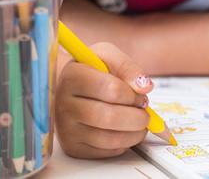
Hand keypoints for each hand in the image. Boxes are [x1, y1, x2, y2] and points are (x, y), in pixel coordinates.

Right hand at [54, 42, 153, 157]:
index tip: (140, 94)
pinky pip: (106, 151)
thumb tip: (144, 86)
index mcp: (72, 77)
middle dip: (137, 117)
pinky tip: (126, 131)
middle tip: (145, 113)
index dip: (132, 94)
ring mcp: (66, 129)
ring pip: (109, 138)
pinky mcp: (73, 147)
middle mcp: (63, 104)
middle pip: (110, 117)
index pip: (111, 89)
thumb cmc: (91, 71)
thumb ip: (127, 66)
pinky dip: (125, 143)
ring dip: (135, 133)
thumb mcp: (106, 56)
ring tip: (139, 122)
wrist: (71, 89)